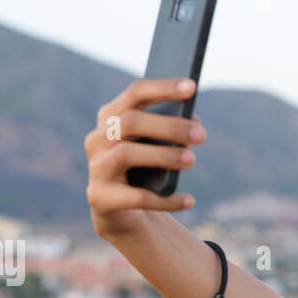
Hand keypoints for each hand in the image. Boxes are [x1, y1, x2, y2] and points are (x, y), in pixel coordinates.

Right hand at [83, 77, 207, 239]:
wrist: (119, 209)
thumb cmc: (142, 168)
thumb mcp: (154, 145)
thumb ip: (169, 130)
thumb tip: (193, 125)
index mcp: (111, 117)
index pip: (135, 93)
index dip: (163, 88)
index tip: (192, 87)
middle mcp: (97, 138)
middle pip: (131, 122)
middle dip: (169, 126)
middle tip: (201, 135)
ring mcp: (96, 167)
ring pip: (127, 154)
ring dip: (164, 156)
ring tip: (192, 160)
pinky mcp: (100, 197)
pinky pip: (136, 197)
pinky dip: (165, 199)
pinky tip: (188, 200)